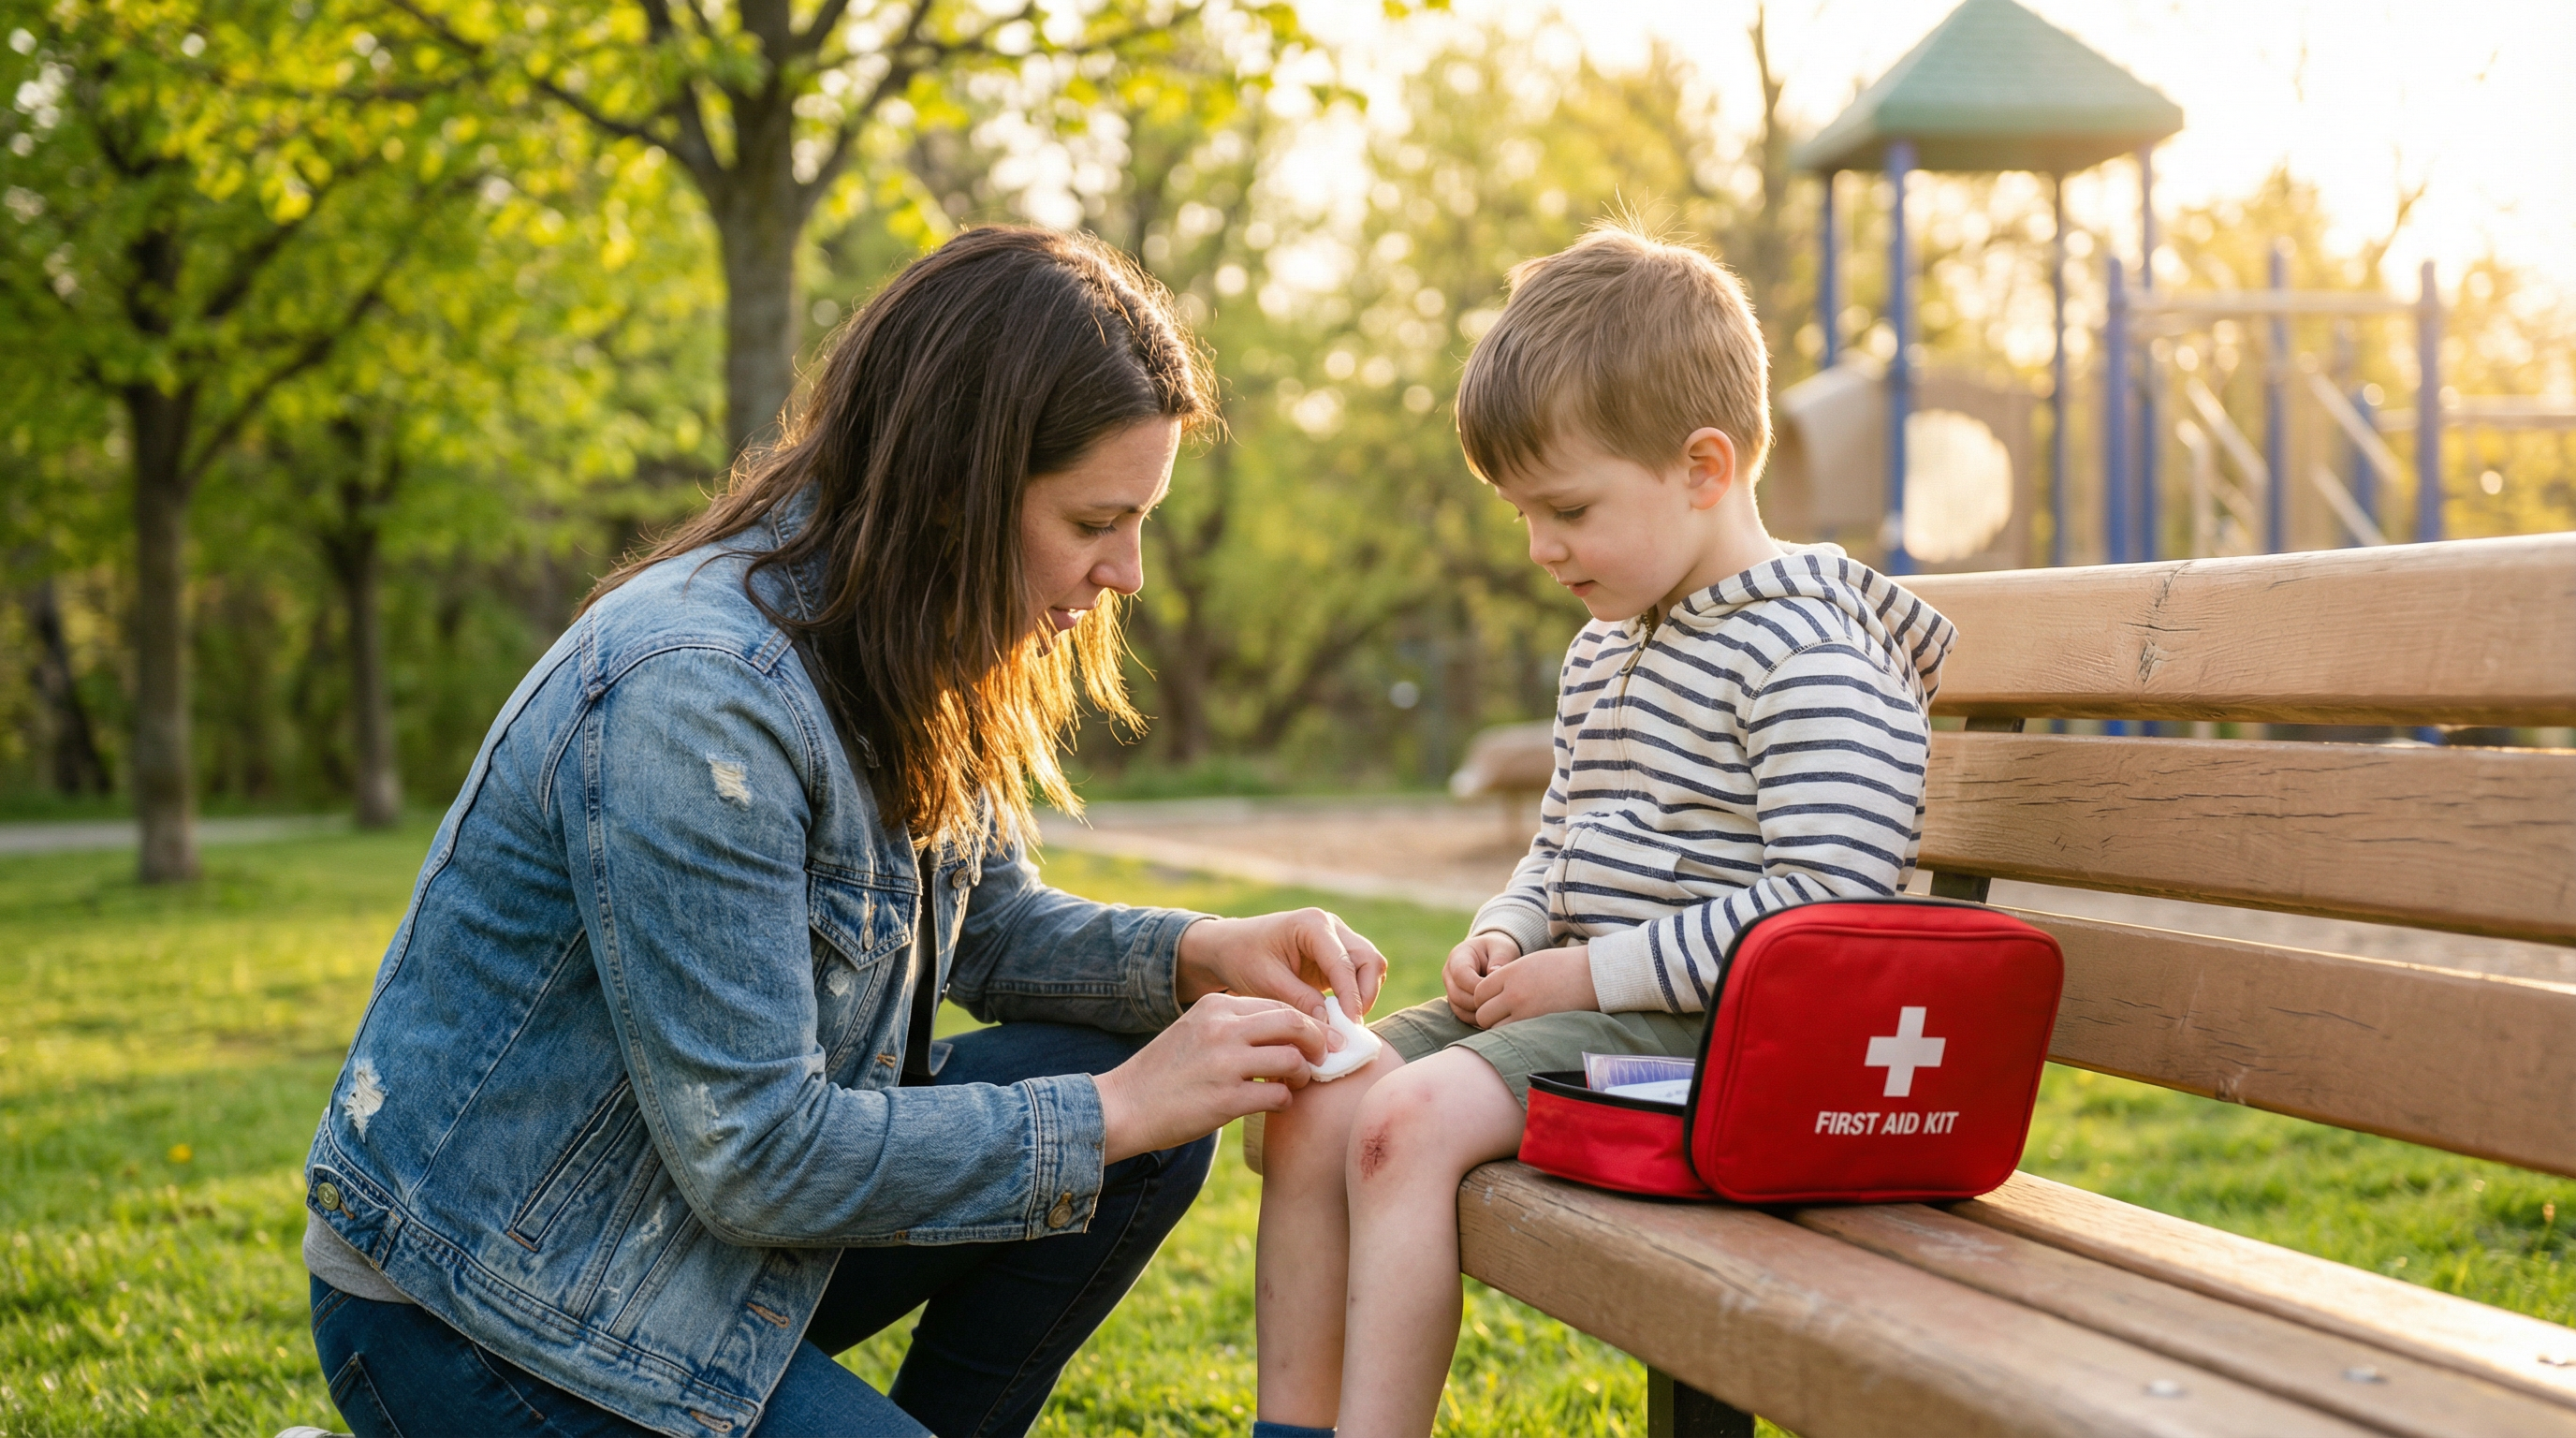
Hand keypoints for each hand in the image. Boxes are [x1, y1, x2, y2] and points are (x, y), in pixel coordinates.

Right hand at [1094, 993, 1330, 1161]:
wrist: (1123, 1106)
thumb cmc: (1164, 1072)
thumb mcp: (1196, 1030)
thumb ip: (1234, 1025)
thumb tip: (1287, 1031)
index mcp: (1216, 1006)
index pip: (1279, 1005)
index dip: (1305, 1022)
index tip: (1316, 1039)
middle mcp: (1222, 1029)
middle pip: (1294, 1023)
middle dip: (1317, 1041)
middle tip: (1322, 1058)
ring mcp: (1225, 1064)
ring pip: (1293, 1059)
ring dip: (1303, 1074)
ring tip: (1295, 1083)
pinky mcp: (1226, 1100)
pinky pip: (1279, 1096)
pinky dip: (1286, 1101)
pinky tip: (1276, 1104)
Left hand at [1174, 908, 1386, 1023]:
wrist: (1229, 946)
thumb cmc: (1243, 958)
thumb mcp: (1267, 982)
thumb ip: (1301, 1001)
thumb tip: (1332, 1026)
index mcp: (1312, 924)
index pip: (1344, 963)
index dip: (1351, 998)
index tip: (1349, 1028)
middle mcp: (1331, 926)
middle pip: (1369, 960)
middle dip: (1365, 995)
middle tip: (1350, 1027)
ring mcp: (1336, 938)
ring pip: (1371, 966)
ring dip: (1364, 995)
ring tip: (1345, 1024)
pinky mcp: (1335, 954)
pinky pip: (1360, 973)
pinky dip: (1357, 994)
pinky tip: (1340, 1016)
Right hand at [1444, 932, 1520, 1021]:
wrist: (1493, 955)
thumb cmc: (1498, 950)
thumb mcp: (1503, 948)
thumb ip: (1500, 959)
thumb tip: (1493, 973)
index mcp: (1458, 957)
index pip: (1460, 975)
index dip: (1478, 986)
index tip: (1498, 989)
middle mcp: (1448, 975)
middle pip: (1457, 996)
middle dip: (1479, 1002)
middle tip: (1500, 1003)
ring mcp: (1450, 990)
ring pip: (1459, 1009)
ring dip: (1479, 1013)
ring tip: (1499, 1009)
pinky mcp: (1456, 1003)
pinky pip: (1464, 1016)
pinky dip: (1478, 1019)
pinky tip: (1494, 1015)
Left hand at [1470, 943, 1596, 1028]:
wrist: (1592, 975)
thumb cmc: (1562, 966)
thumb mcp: (1529, 963)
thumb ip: (1507, 978)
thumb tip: (1490, 995)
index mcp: (1510, 973)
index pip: (1479, 992)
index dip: (1483, 999)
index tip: (1494, 1001)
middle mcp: (1513, 993)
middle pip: (1482, 1014)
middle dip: (1488, 1016)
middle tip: (1501, 1015)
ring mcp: (1526, 1011)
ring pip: (1495, 1029)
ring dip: (1500, 1028)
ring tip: (1514, 1022)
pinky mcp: (1538, 1026)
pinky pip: (1514, 1036)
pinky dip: (1514, 1035)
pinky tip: (1524, 1029)